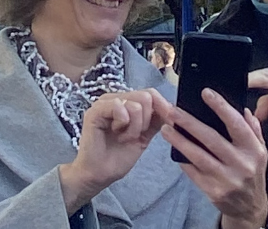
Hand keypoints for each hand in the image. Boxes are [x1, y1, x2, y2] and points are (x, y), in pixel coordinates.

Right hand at [60, 89, 170, 210]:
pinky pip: (119, 107)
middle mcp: (115, 99)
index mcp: (126, 102)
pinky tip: (115, 134)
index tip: (169, 123)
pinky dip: (123, 124)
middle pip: (146, 96)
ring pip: (136, 104)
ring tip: (123, 137)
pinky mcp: (95, 111)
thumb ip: (156, 119)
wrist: (101, 174)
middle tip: (134, 135)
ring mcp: (104, 103)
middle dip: (146, 121)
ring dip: (135, 127)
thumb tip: (172, 109)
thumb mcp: (144, 135)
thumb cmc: (118, 156)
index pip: (150, 93)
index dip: (163, 107)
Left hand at [160, 89, 267, 227]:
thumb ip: (253, 130)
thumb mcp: (260, 151)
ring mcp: (227, 179)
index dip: (220, 107)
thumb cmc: (252, 174)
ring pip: (198, 156)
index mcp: (254, 150)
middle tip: (172, 110)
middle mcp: (242, 164)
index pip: (236, 124)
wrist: (250, 207)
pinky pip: (193, 172)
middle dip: (189, 122)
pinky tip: (173, 149)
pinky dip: (182, 159)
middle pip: (211, 138)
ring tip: (166, 128)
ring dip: (179, 141)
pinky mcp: (213, 191)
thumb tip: (243, 109)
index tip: (205, 93)